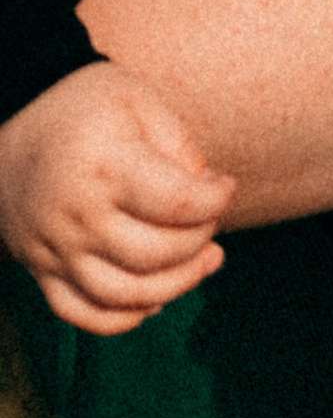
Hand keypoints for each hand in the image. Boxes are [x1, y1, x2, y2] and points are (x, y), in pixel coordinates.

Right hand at [0, 62, 231, 336]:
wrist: (8, 132)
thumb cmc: (84, 110)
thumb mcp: (137, 99)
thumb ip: (178, 143)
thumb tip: (210, 191)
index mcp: (105, 166)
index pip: (175, 203)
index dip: (215, 201)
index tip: (225, 187)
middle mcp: (77, 216)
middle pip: (155, 254)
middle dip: (200, 242)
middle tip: (212, 221)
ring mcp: (56, 251)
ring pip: (125, 295)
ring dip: (177, 286)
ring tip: (205, 261)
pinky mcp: (43, 272)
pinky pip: (84, 315)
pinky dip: (124, 317)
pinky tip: (155, 298)